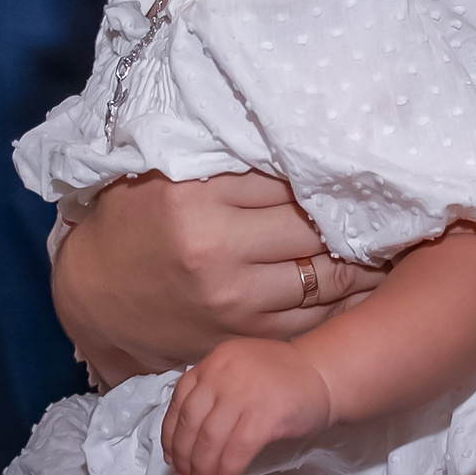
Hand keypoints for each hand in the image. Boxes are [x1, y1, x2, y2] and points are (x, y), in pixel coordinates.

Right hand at [51, 174, 385, 373]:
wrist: (93, 299)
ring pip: (326, 272)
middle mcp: (217, 247)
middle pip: (311, 222)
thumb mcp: (158, 176)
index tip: (343, 165)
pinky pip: (317, 315)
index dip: (317, 170)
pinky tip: (360, 280)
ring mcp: (236, 297)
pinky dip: (344, 298)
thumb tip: (292, 140)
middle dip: (346, 212)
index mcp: (193, 196)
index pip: (283, 175)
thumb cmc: (128, 225)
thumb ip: (217, 160)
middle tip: (377, 201)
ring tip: (382, 239)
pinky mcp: (247, 335)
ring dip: (358, 256)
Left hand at [163, 338, 333, 474]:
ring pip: (210, 441)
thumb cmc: (282, 377)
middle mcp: (221, 375)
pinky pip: (236, 452)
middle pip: (190, 425)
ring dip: (203, 472)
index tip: (172, 459)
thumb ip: (213, 390)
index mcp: (211, 363)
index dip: (171, 436)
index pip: (179, 403)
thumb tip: (189, 438)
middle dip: (185, 459)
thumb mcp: (237, 369)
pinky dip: (227, 473)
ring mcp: (242, 394)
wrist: (324, 374)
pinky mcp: (264, 416)